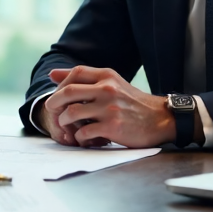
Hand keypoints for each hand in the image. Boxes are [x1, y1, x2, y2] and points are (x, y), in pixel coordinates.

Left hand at [44, 66, 174, 147]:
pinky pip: (83, 132)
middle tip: (52, 112)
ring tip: (67, 127)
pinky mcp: (112, 127)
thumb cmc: (133, 103)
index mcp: (107, 76)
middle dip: (54, 103)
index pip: (75, 72)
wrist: (160, 119)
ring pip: (71, 113)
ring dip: (64, 122)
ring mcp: (109, 108)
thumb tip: (52, 73)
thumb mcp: (113, 83)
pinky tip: (83, 139)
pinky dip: (79, 137)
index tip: (57, 95)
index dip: (60, 83)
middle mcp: (107, 89)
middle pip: (67, 92)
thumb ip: (87, 79)